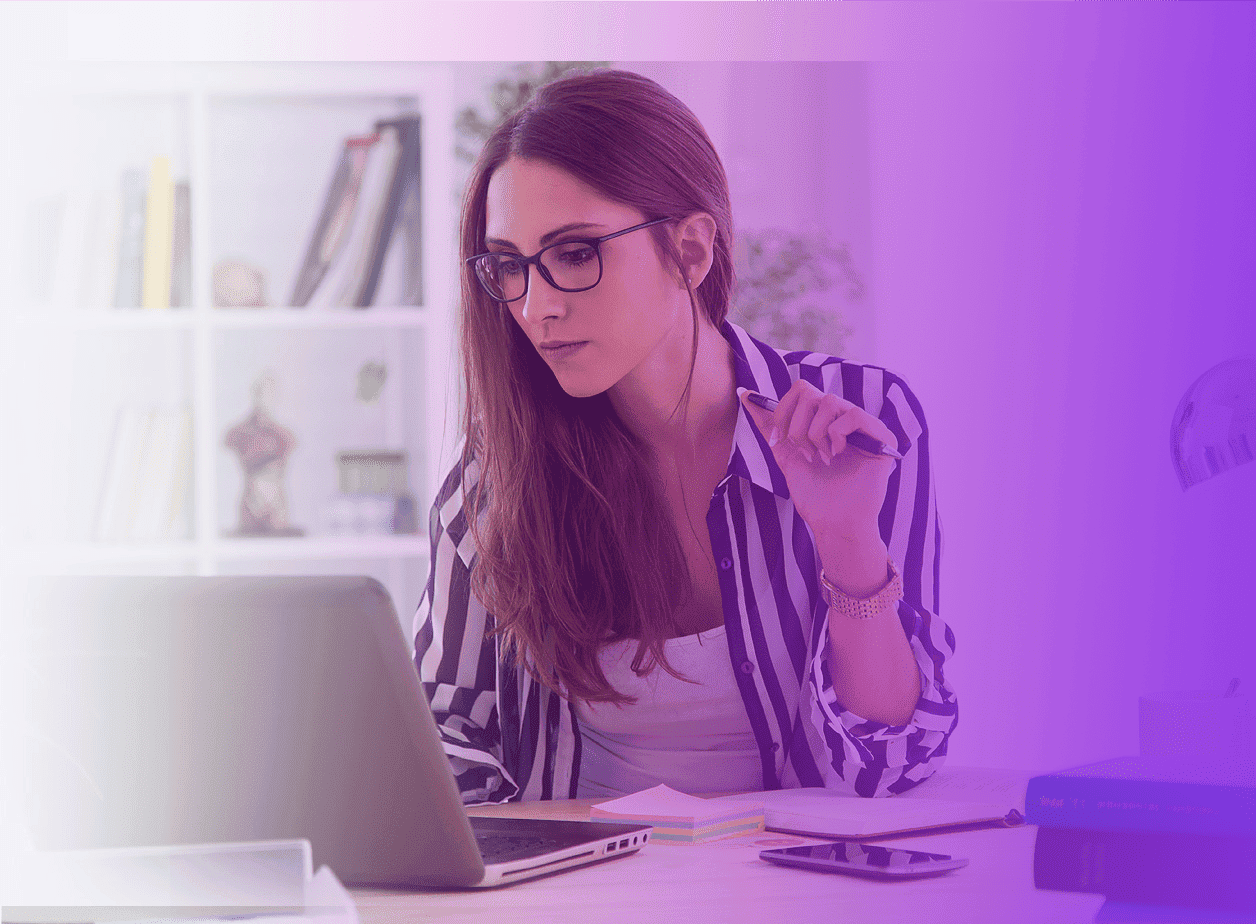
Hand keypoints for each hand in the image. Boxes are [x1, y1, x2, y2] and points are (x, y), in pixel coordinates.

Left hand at [739, 382, 897, 547]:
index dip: (784, 411)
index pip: (801, 389)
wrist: (833, 522)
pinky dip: (837, 435)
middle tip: (805, 453)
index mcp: (825, 420)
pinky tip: (839, 455)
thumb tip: (746, 395)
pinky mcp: (882, 436)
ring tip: (823, 457)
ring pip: (829, 401)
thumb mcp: (785, 453)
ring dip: (815, 433)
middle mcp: (844, 418)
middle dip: (796, 426)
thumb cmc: (814, 493)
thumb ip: (768, 424)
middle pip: (810, 392)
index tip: (781, 440)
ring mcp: (864, 426)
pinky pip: (853, 414)